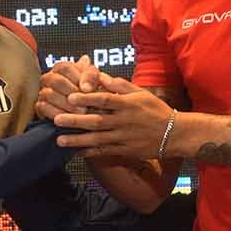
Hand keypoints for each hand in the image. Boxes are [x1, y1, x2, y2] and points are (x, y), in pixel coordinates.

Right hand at [35, 55, 103, 119]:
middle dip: (71, 92)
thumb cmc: (91, 92)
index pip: (65, 68)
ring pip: (48, 94)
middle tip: (85, 102)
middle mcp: (49, 77)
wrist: (87, 109)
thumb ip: (91, 75)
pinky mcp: (40, 106)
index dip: (77, 78)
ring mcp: (42, 91)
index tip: (87, 90)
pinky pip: (43, 107)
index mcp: (62, 68)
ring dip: (66, 104)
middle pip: (55, 80)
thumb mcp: (95, 80)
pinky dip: (57, 113)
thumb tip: (85, 79)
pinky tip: (70, 118)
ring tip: (80, 112)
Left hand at [52, 74, 175, 159]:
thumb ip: (120, 86)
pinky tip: (76, 152)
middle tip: (56, 119)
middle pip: (97, 121)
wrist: (174, 134)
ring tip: (59, 140)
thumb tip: (101, 77)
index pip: (104, 100)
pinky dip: (90, 152)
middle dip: (75, 121)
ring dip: (77, 140)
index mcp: (128, 104)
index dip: (87, 98)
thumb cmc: (156, 110)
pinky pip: (105, 152)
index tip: (70, 96)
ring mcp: (124, 138)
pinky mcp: (126, 150)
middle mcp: (125, 121)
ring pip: (97, 139)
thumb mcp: (141, 93)